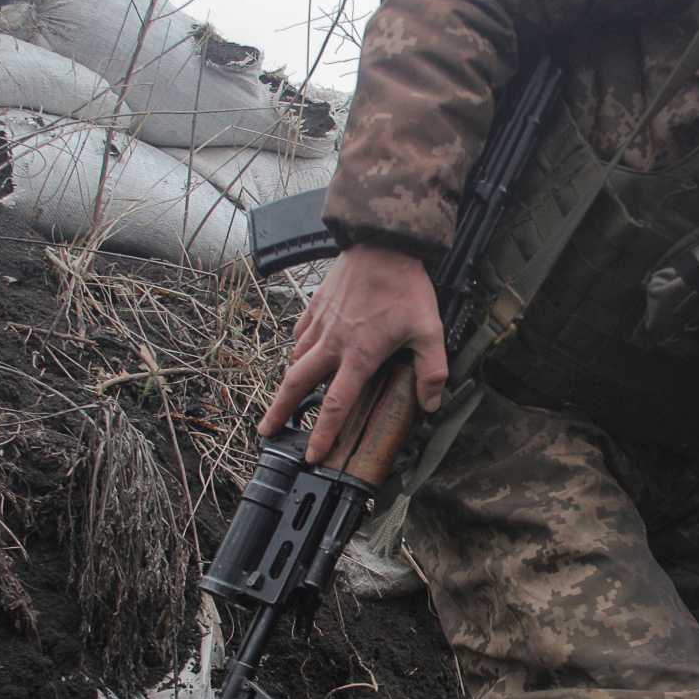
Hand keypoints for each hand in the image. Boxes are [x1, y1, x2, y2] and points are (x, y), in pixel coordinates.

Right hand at [258, 245, 447, 464]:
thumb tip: (431, 403)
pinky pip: (299, 334)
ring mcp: (320, 323)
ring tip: (283, 398)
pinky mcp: (315, 305)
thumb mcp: (429, 331)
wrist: (382, 243)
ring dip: (287, 382)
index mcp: (358, 355)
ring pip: (295, 359)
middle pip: (297, 385)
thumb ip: (431, 371)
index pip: (336, 404)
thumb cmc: (406, 287)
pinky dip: (296, 349)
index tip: (312, 454)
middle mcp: (332, 343)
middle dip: (279, 412)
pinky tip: (299, 355)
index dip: (323, 433)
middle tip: (266, 431)